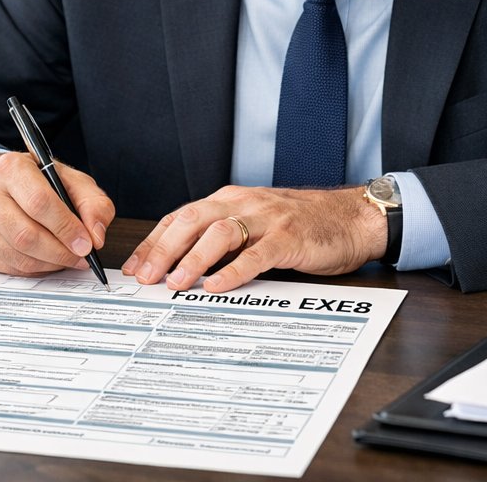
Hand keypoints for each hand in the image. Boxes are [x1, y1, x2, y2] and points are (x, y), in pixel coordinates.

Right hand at [0, 151, 114, 276]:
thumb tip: (96, 235)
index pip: (39, 202)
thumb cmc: (40, 182)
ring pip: (18, 255)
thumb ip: (93, 203)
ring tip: (68, 258)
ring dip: (50, 263)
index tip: (86, 243)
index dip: (65, 227)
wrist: (4, 185)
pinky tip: (49, 260)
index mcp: (11, 168)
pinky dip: (35, 269)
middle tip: (81, 256)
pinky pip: (9, 266)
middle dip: (60, 251)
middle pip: (25, 234)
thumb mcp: (72, 181)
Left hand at [121, 185, 385, 293]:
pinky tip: (216, 286)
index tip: (135, 268)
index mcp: (231, 200)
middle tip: (145, 278)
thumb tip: (181, 268)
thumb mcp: (256, 225)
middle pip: (192, 221)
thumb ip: (224, 240)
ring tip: (175, 283)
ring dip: (193, 259)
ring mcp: (268, 219)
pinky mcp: (289, 238)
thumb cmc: (303, 226)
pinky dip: (233, 271)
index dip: (154, 242)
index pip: (181, 217)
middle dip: (163, 250)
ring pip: (219, 233)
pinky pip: (256, 254)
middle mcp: (244, 203)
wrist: (351, 218)